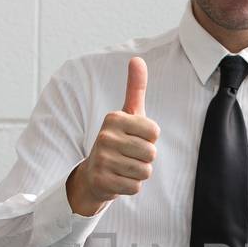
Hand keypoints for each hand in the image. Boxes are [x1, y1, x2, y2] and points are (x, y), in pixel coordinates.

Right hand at [66, 56, 158, 216]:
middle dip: (145, 158)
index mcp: (114, 118)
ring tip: (123, 167)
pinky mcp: (102, 181)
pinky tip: (118, 179)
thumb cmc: (117, 140)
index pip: (154, 132)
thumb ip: (135, 88)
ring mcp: (102, 159)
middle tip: (128, 155)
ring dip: (138, 173)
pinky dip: (130, 186)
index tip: (134, 138)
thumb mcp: (126, 114)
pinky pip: (135, 187)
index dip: (149, 139)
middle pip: (151, 153)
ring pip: (145, 171)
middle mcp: (105, 137)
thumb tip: (137, 59)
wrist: (93, 173)